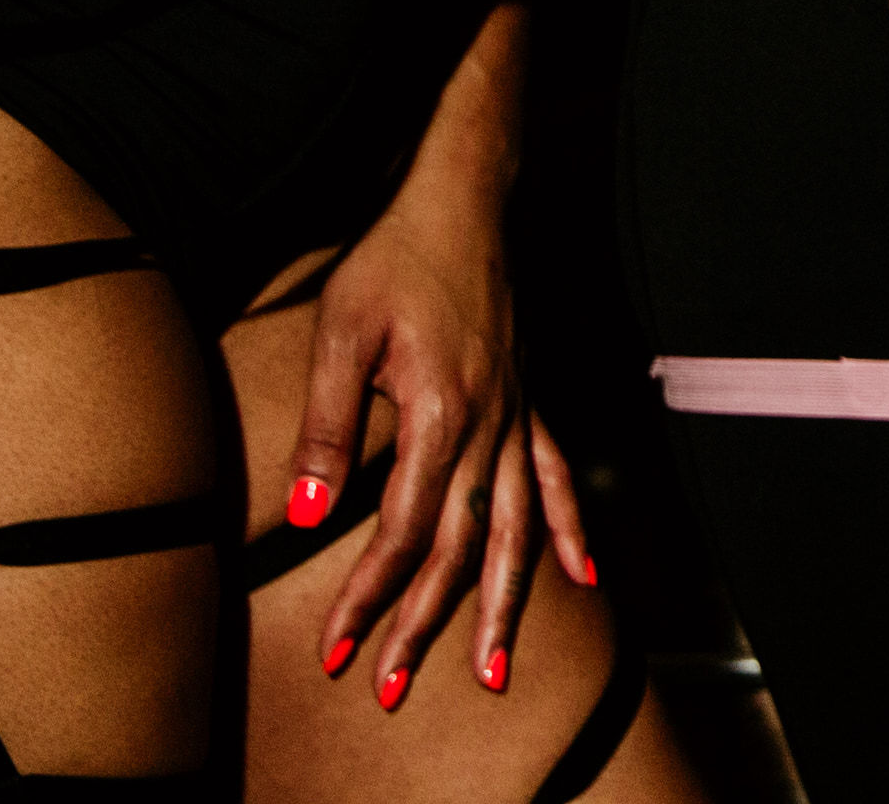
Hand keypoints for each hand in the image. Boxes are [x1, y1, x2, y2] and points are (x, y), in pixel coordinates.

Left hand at [295, 177, 591, 714]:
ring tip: (493, 672)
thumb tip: (305, 510)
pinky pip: (555, 477)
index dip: (370, 595)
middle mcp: (490, 423)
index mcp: (441, 410)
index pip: (402, 529)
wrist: (462, 201)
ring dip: (505, 605)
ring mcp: (517, 415)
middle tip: (391, 687)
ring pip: (516, 528)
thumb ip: (327, 424)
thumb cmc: (393, 259)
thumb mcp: (340, 331)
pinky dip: (569, 530)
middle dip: (426, 623)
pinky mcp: (526, 402)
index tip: (340, 646)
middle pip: (461, 546)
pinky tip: (583, 578)